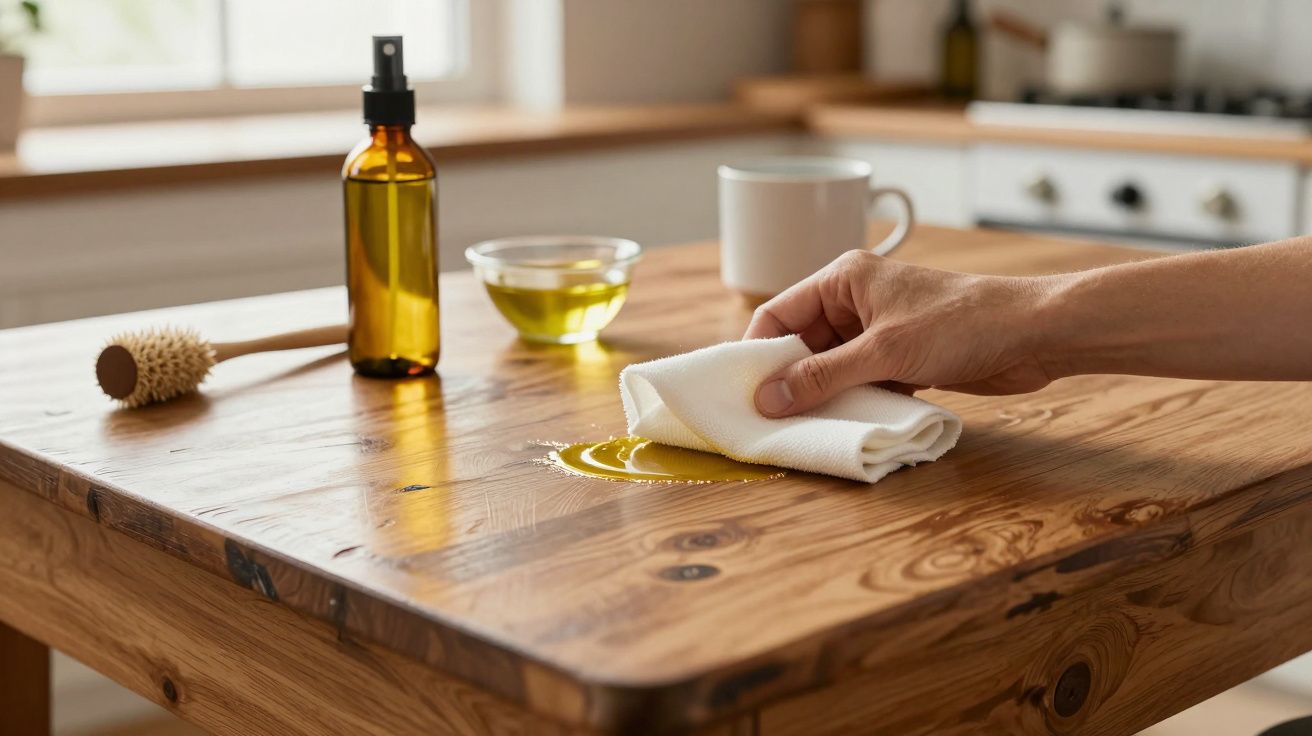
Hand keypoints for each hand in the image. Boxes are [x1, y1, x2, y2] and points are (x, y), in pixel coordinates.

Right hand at [744, 250, 1057, 416]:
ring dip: (822, 396)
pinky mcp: (900, 358)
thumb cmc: (961, 324)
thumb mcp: (884, 353)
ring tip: (806, 428)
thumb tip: (768, 399)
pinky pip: (859, 382)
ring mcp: (878, 330)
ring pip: (830, 367)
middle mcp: (855, 301)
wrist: (1034, 334)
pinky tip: (846, 425)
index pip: (778, 314)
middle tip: (771, 421)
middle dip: (789, 380)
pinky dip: (851, 402)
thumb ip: (823, 376)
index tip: (743, 393)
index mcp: (843, 280)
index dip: (757, 353)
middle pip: (801, 344)